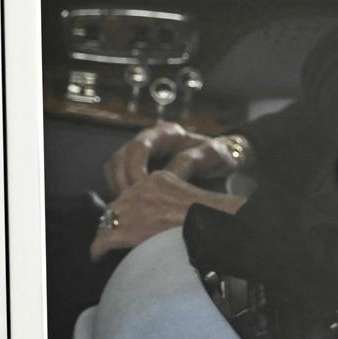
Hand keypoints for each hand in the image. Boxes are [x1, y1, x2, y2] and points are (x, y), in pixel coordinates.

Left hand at [90, 171, 244, 260]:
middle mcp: (142, 187)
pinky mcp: (129, 226)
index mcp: (158, 178)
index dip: (128, 209)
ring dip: (106, 234)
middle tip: (111, 236)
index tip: (129, 220)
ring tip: (102, 247)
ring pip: (108, 220)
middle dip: (113, 220)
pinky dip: (99, 247)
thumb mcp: (188, 196)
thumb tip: (165, 215)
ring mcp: (134, 207)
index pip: (132, 192)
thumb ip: (171, 199)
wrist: (211, 221)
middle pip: (117, 204)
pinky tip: (97, 255)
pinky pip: (106, 237)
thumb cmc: (209, 214)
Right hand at [105, 123, 242, 194]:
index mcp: (166, 132)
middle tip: (132, 202)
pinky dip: (122, 191)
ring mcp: (142, 155)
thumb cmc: (218, 156)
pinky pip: (118, 179)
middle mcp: (149, 140)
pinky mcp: (139, 170)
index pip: (138, 147)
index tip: (141, 187)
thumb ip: (188, 162)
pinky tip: (132, 206)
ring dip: (118, 187)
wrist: (223, 165)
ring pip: (114, 168)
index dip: (135, 168)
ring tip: (130, 205)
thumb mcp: (211, 154)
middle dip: (122, 180)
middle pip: (119, 158)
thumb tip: (161, 178)